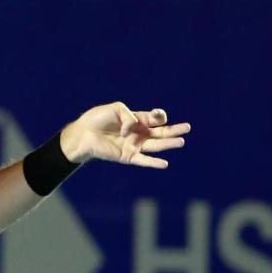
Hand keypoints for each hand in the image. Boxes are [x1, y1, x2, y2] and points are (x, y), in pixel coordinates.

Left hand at [60, 102, 190, 168]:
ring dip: (168, 144)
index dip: (158, 116)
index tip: (157, 116)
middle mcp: (137, 133)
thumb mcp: (115, 109)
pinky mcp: (127, 156)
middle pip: (159, 132)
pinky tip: (165, 163)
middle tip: (188, 128)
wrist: (83, 134)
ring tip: (181, 142)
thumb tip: (134, 128)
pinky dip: (153, 162)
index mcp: (135, 119)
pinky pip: (143, 160)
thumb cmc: (97, 119)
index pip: (153, 118)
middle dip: (173, 130)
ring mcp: (133, 145)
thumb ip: (129, 115)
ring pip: (155, 145)